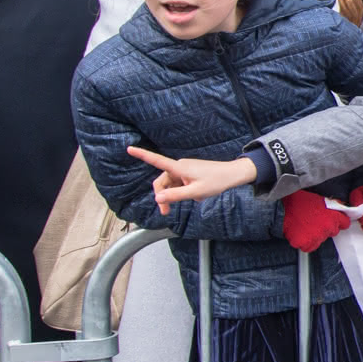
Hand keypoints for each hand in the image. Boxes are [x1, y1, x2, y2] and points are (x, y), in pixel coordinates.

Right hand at [127, 146, 255, 213]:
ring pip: (171, 184)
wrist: (233, 175)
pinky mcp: (189, 173)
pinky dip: (182, 191)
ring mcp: (184, 169)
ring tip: (189, 202)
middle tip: (166, 213)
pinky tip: (195, 195)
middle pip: (162, 181)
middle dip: (162, 196)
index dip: (142, 155)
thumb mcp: (196, 192)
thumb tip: (157, 198)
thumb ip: (176, 196)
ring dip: (173, 195)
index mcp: (179, 168)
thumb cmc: (217, 181)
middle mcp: (180, 166)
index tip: (129, 149)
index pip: (157, 161)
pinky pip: (180, 183)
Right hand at [279, 191, 348, 252]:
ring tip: (304, 226)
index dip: (338, 221)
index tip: (332, 220)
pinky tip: (299, 233)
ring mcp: (318, 237)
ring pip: (321, 240)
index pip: (344, 223)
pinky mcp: (306, 244)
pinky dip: (304, 243)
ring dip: (315, 236)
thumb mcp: (319, 199)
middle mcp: (328, 228)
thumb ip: (332, 207)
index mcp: (333, 216)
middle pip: (333, 232)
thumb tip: (340, 208)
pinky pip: (309, 247)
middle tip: (314, 222)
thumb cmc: (298, 201)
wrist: (282, 209)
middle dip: (326, 228)